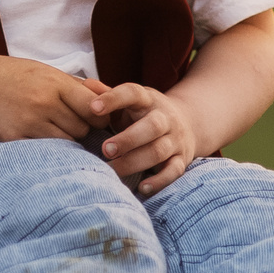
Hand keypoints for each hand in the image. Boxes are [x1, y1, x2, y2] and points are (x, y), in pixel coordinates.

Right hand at [0, 56, 103, 143]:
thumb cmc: (15, 76)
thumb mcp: (46, 72)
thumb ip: (75, 87)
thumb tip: (107, 101)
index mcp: (55, 84)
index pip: (95, 108)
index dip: (100, 116)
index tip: (95, 118)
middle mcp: (45, 103)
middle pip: (82, 129)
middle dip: (81, 129)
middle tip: (71, 125)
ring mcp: (30, 123)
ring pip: (67, 143)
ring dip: (67, 141)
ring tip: (56, 132)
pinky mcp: (16, 139)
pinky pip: (45, 152)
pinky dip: (48, 150)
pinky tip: (42, 141)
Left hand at [87, 82, 201, 196]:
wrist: (188, 123)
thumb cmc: (145, 113)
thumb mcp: (130, 101)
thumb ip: (108, 94)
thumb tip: (84, 84)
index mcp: (148, 99)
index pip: (133, 93)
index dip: (113, 99)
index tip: (93, 108)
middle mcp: (165, 118)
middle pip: (152, 126)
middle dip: (128, 139)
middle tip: (105, 149)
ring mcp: (175, 139)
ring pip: (159, 150)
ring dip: (135, 162)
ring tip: (113, 170)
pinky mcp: (182, 159)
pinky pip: (174, 171)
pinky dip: (159, 181)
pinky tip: (142, 188)